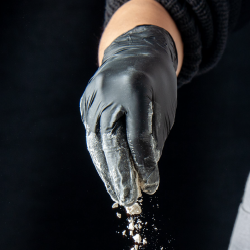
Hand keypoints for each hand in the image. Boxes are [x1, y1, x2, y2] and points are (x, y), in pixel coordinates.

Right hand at [80, 25, 177, 205]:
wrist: (135, 50)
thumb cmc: (157, 84)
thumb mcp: (164, 109)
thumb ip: (153, 139)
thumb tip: (143, 176)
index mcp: (135, 90)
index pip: (138, 138)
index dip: (144, 166)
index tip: (151, 187)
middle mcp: (109, 92)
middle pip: (111, 143)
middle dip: (120, 175)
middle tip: (128, 199)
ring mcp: (93, 96)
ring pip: (97, 143)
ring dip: (107, 172)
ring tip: (118, 194)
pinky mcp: (85, 102)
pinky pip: (92, 134)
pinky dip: (101, 157)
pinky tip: (109, 175)